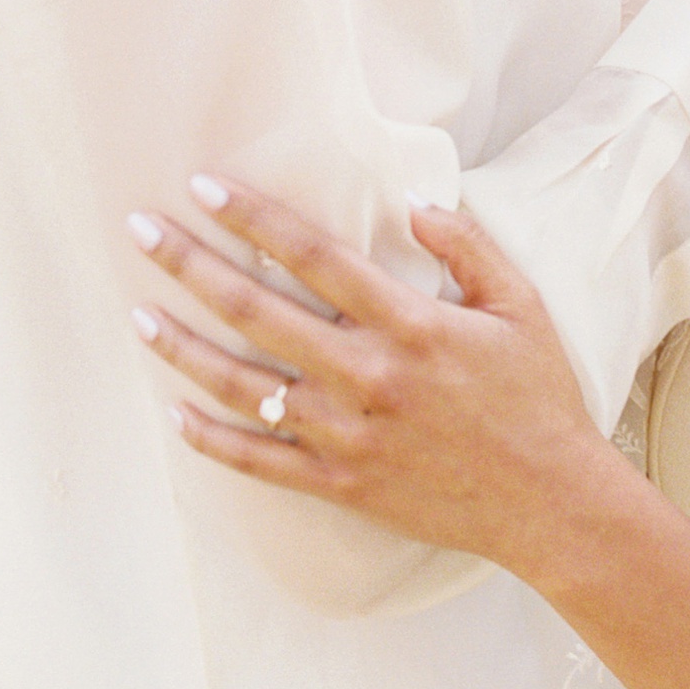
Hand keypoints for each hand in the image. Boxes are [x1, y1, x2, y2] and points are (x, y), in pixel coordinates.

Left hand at [127, 181, 613, 577]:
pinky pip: (260, 462)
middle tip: (140, 231)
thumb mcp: (521, 306)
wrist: (551, 502)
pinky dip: (212, 440)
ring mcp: (348, 435)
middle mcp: (368, 376)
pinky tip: (175, 413)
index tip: (205, 186)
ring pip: (244, 387)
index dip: (255, 218)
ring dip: (184, 348)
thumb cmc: (540, 397)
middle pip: (258, 311)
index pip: (315, 256)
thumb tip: (415, 203)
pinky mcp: (342, 485)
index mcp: (410, 324)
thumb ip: (468, 247)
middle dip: (192, 266)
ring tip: (138, 315)